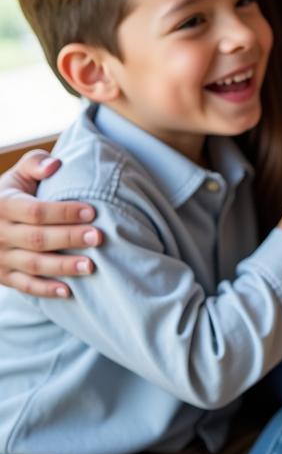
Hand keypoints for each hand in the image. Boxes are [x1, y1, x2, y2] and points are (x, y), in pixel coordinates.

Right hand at [0, 150, 102, 297]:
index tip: (92, 212)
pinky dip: (45, 290)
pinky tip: (69, 291)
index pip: (35, 211)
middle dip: (69, 238)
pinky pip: (24, 285)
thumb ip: (36, 163)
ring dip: (63, 267)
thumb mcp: (19, 173)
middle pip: (37, 239)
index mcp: (4, 205)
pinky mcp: (3, 275)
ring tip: (91, 266)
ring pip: (33, 265)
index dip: (64, 212)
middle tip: (99, 237)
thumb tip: (55, 164)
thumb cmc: (12, 191)